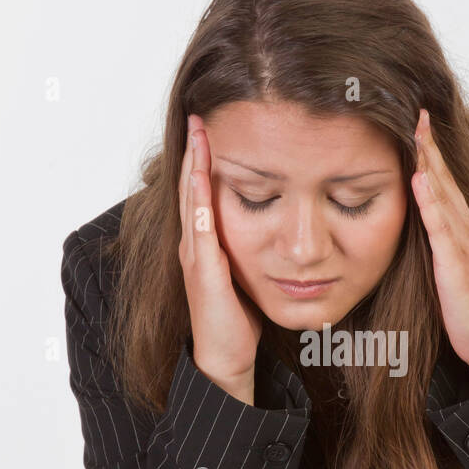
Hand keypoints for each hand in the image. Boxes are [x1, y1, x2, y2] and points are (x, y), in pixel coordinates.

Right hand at [178, 113, 263, 398]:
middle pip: (192, 185)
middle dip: (195, 148)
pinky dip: (199, 199)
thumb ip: (254, 246)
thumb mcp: (248, 271)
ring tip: (197, 131)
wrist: (226, 357)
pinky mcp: (202, 271)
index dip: (205, 156)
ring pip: (192, 199)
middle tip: (199, 111)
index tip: (211, 123)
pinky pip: (199, 228)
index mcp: (206, 242)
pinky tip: (203, 178)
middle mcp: (195, 243)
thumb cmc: (238, 320)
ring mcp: (194, 256)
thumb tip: (277, 223)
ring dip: (193, 164)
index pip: (203, 188)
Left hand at [410, 108, 468, 388]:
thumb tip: (419, 223)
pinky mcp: (458, 265)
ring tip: (417, 132)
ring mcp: (465, 245)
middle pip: (446, 180)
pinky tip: (420, 179)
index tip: (418, 125)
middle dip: (431, 146)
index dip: (432, 154)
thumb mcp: (452, 268)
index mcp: (465, 230)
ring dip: (430, 163)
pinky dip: (430, 201)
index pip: (445, 185)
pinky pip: (441, 228)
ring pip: (444, 196)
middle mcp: (468, 230)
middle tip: (417, 112)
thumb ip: (438, 243)